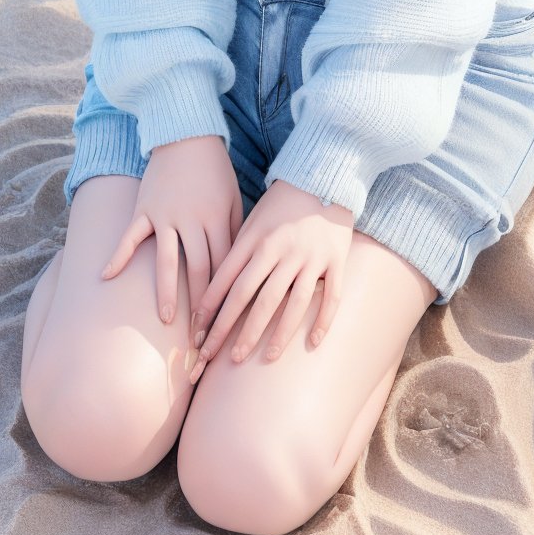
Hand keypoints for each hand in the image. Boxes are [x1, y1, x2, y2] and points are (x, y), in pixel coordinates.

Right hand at [100, 134, 243, 331]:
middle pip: (198, 269)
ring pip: (166, 259)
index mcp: (218, 219)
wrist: (187, 134)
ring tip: (165, 320)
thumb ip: (235, 232)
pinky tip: (107, 277)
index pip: (223, 266)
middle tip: (199, 336)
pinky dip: (119, 255)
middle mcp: (192, 219)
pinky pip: (130, 236)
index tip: (225, 325)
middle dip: (200, 305)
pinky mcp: (145, 208)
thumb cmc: (215, 171)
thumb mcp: (233, 199)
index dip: (224, 298)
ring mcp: (165, 214)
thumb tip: (239, 270)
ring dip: (166, 291)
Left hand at [188, 179, 353, 383]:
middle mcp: (282, 250)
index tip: (196, 335)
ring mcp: (311, 257)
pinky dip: (322, 321)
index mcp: (257, 240)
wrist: (324, 176)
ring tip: (263, 358)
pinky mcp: (336, 260)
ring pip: (292, 303)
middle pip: (255, 298)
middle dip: (234, 331)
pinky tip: (312, 343)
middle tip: (218, 358)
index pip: (228, 282)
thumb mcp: (253, 222)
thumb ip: (237, 253)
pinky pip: (331, 296)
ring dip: (276, 333)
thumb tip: (214, 290)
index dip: (210, 311)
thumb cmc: (281, 203)